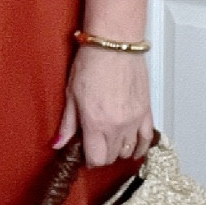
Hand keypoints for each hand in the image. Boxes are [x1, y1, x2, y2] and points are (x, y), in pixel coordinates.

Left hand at [53, 45, 153, 163]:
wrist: (114, 44)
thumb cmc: (92, 63)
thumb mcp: (71, 94)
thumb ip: (67, 124)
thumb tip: (58, 143)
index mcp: (95, 122)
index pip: (96, 159)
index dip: (89, 160)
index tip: (85, 152)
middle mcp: (116, 125)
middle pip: (111, 157)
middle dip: (101, 155)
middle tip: (95, 144)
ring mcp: (133, 120)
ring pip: (128, 151)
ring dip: (118, 150)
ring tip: (111, 142)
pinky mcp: (146, 111)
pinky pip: (147, 139)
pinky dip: (141, 147)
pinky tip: (135, 149)